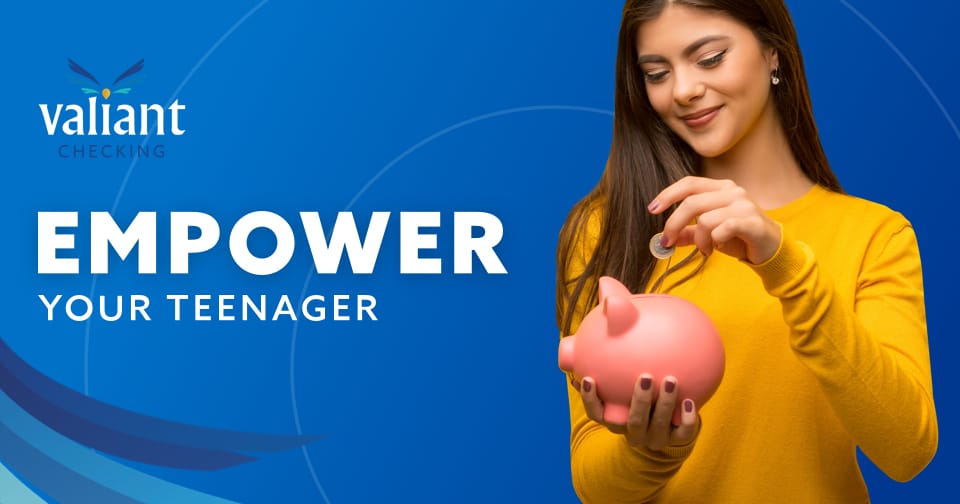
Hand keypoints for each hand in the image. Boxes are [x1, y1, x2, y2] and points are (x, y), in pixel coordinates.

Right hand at [572, 374, 697, 450]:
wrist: (666, 425)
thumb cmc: (636, 394)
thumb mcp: (620, 384)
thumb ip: (608, 366)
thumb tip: (603, 326)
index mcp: (614, 419)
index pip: (595, 414)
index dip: (590, 400)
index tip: (590, 379)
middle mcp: (634, 432)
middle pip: (634, 422)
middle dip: (640, 401)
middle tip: (646, 377)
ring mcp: (656, 438)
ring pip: (660, 426)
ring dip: (665, 404)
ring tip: (671, 380)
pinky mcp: (678, 439)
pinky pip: (684, 433)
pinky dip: (688, 419)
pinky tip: (690, 400)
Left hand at [647, 176, 780, 264]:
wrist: (772, 250)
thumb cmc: (739, 237)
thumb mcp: (709, 233)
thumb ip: (687, 232)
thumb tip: (663, 237)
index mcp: (721, 188)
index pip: (689, 183)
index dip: (668, 194)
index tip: (652, 208)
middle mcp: (733, 191)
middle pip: (691, 203)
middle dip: (673, 224)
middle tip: (668, 242)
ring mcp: (744, 205)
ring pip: (704, 219)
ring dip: (698, 240)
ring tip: (705, 249)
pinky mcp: (752, 222)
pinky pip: (721, 229)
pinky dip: (714, 242)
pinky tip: (719, 248)